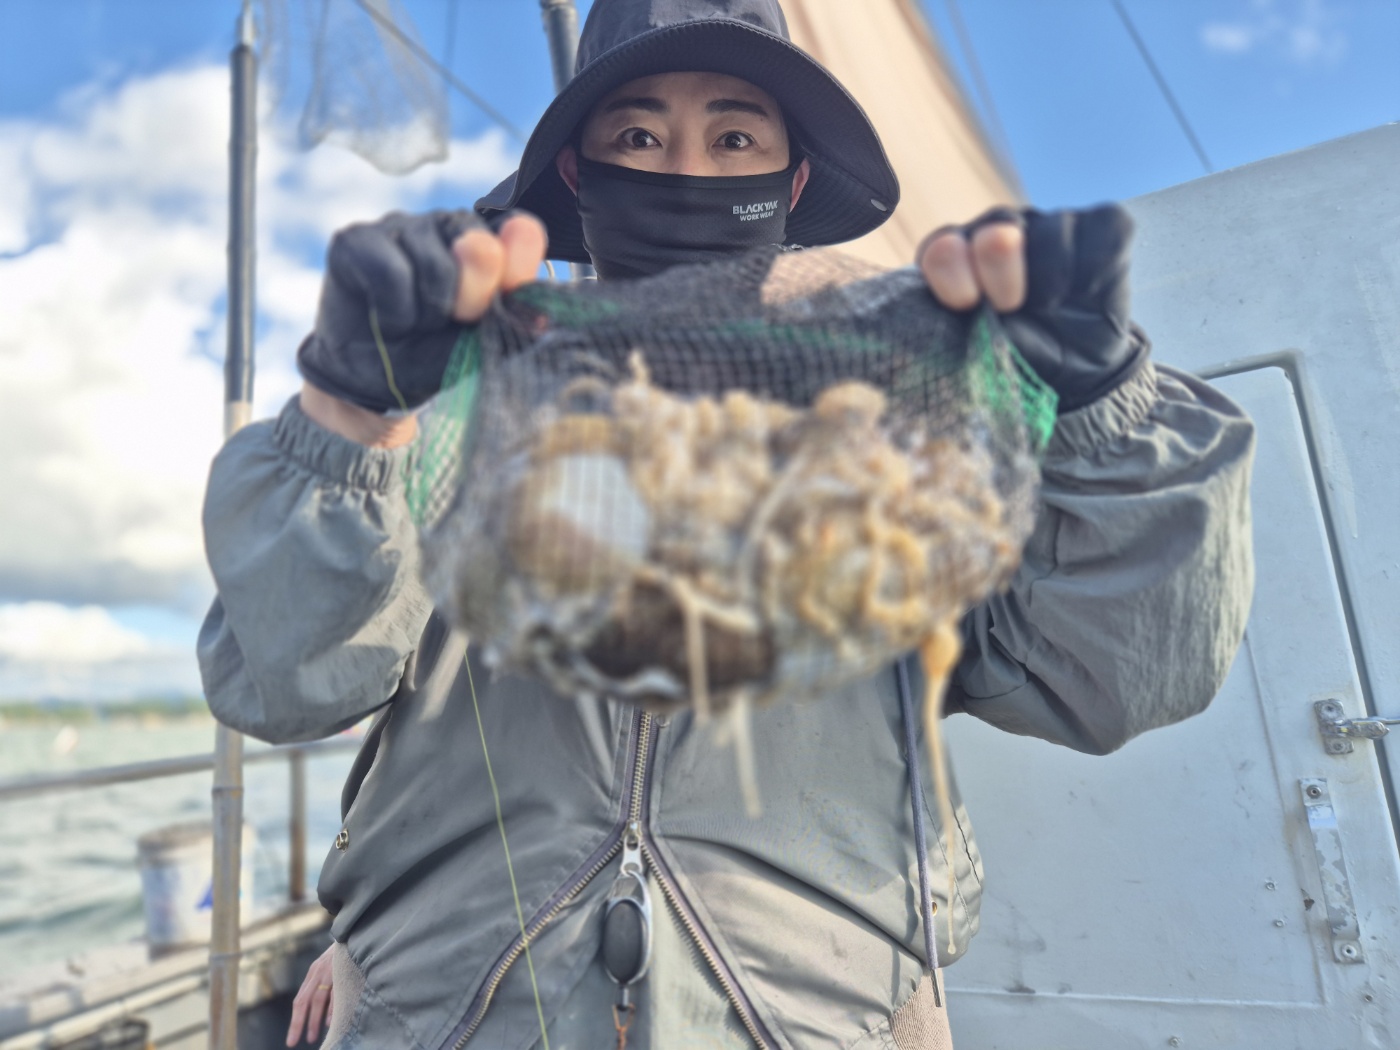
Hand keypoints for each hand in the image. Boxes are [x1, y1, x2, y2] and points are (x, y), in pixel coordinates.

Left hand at [286, 943, 335, 1045]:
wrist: (356, 929)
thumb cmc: (345, 953)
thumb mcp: (330, 966)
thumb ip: (324, 984)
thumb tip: (323, 1012)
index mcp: (313, 973)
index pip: (299, 1001)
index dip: (295, 1021)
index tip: (292, 1039)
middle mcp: (318, 973)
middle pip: (304, 1002)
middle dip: (298, 1024)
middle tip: (293, 1042)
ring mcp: (330, 971)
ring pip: (317, 999)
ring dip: (314, 1020)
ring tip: (311, 1037)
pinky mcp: (343, 970)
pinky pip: (335, 992)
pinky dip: (332, 1008)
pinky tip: (330, 1022)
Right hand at [297, 211, 546, 442]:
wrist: (372, 380)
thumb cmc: (433, 354)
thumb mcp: (483, 346)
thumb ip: (514, 325)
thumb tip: (542, 316)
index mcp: (489, 241)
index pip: (520, 232)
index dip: (516, 269)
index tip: (502, 301)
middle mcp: (447, 225)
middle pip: (479, 248)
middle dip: (470, 301)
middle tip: (447, 322)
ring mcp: (401, 225)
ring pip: (433, 265)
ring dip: (426, 313)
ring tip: (412, 323)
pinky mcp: (355, 238)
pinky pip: (390, 271)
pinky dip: (395, 310)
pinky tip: (386, 317)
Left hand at [917, 205, 1146, 411]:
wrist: (1076, 372)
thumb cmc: (1015, 357)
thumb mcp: (980, 355)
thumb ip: (960, 334)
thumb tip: (950, 324)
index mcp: (958, 257)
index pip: (941, 247)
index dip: (950, 271)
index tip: (965, 305)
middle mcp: (1000, 230)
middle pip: (996, 225)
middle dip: (1000, 268)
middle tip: (1009, 305)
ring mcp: (1051, 224)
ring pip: (1052, 230)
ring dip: (1052, 278)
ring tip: (1052, 307)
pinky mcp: (1102, 226)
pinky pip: (1103, 230)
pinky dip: (1096, 268)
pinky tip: (1088, 292)